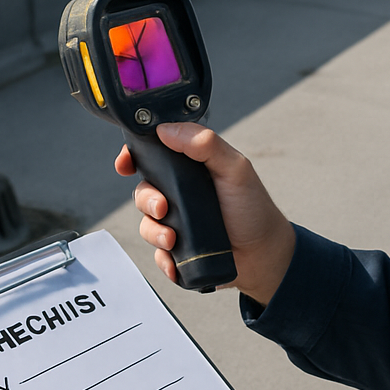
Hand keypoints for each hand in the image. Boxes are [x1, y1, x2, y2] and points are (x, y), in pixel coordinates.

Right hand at [115, 122, 295, 303]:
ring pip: (147, 224)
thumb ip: (205, 145)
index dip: (134, 156)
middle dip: (147, 200)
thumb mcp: (235, 168)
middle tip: (165, 208)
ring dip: (154, 232)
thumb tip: (167, 129)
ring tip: (174, 239)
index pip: (154, 155)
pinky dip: (164, 258)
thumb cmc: (253, 208)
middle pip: (144, 190)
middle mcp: (181, 193)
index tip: (126, 163)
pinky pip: (156, 254)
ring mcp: (178, 222)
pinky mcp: (178, 250)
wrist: (264, 254)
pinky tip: (176, 259)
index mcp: (192, 168)